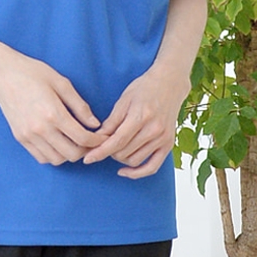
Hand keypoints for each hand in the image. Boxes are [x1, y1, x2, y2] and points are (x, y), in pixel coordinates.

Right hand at [0, 53, 105, 165]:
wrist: (3, 73)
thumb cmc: (34, 73)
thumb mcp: (62, 83)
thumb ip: (80, 106)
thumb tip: (95, 124)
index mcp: (53, 113)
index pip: (82, 138)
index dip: (97, 141)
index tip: (104, 138)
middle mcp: (40, 128)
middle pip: (72, 154)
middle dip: (86, 150)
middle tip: (92, 141)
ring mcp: (29, 135)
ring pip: (57, 159)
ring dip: (69, 154)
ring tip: (75, 142)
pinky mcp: (20, 138)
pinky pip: (41, 157)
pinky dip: (53, 155)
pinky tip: (58, 143)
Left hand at [82, 64, 189, 178]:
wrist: (169, 84)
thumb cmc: (144, 88)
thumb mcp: (124, 100)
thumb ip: (111, 121)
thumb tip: (96, 139)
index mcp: (141, 116)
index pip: (117, 141)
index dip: (100, 152)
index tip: (88, 159)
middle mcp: (154, 130)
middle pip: (124, 152)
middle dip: (109, 152)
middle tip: (101, 146)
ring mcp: (163, 139)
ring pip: (135, 160)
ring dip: (120, 159)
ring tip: (114, 148)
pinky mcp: (168, 145)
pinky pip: (152, 167)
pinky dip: (138, 173)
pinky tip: (125, 171)